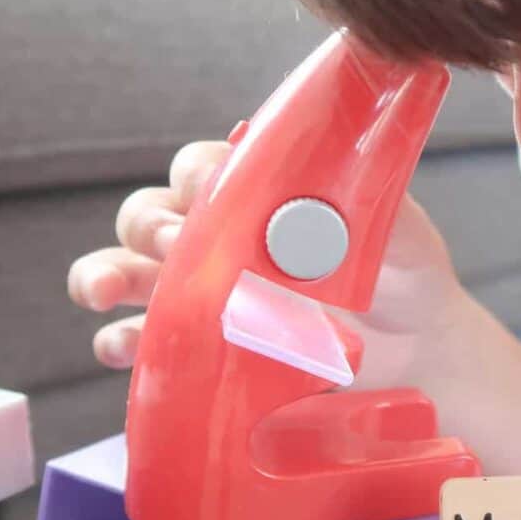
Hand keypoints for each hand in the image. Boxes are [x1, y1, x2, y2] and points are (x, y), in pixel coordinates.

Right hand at [66, 140, 468, 387]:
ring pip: (126, 270)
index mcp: (257, 194)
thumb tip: (328, 184)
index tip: (206, 193)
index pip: (202, 167)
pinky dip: (120, 341)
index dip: (195, 175)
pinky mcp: (200, 349)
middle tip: (174, 247)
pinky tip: (122, 348)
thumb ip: (367, 202)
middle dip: (148, 226)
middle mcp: (218, 237)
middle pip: (149, 213)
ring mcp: (202, 293)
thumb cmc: (406, 274)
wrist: (418, 352)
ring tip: (103, 292)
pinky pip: (141, 341)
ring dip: (102, 274)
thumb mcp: (399, 230)